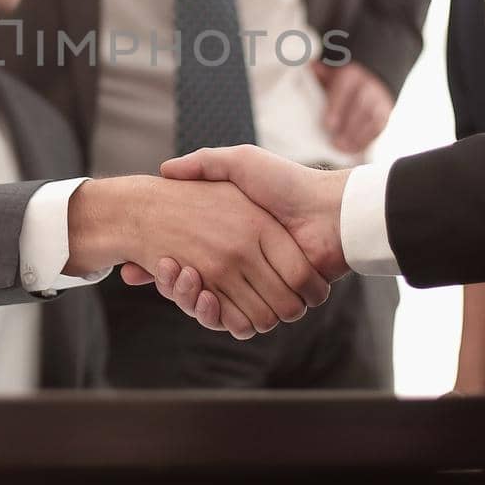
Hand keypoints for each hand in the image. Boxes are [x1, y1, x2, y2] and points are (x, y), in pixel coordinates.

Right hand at [68, 174, 328, 339]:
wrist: (329, 210)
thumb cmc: (287, 183)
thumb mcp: (240, 162)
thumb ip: (206, 163)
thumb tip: (166, 169)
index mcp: (235, 239)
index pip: (191, 262)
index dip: (170, 267)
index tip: (155, 259)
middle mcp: (244, 265)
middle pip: (196, 289)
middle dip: (176, 286)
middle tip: (162, 268)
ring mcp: (258, 286)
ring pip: (211, 307)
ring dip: (190, 299)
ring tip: (181, 275)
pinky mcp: (273, 304)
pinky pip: (236, 321)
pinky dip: (216, 315)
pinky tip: (203, 293)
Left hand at [313, 61, 393, 153]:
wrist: (372, 80)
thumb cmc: (343, 83)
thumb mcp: (331, 75)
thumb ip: (321, 75)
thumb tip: (312, 68)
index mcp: (352, 75)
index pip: (345, 88)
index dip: (337, 107)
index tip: (328, 125)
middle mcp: (369, 86)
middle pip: (360, 106)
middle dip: (348, 126)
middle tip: (335, 142)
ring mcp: (379, 101)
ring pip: (372, 119)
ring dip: (357, 136)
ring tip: (343, 148)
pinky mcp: (385, 114)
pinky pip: (378, 128)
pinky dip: (366, 140)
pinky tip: (354, 150)